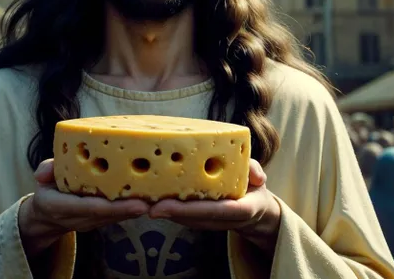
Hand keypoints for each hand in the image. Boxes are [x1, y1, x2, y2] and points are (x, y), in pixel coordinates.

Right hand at [18, 158, 150, 257]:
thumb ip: (45, 171)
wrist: (48, 216)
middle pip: (107, 214)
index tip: (131, 203)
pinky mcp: (101, 220)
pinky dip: (133, 207)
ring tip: (155, 197)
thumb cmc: (49, 189)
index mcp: (60, 206)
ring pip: (115, 216)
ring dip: (134, 208)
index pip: (87, 207)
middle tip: (149, 201)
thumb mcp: (43, 179)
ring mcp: (91, 221)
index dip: (110, 206)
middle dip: (128, 209)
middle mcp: (78, 218)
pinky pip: (118, 215)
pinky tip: (150, 197)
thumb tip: (42, 174)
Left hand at [147, 159, 280, 254]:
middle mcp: (219, 219)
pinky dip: (162, 204)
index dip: (186, 210)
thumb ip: (255, 172)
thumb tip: (256, 176)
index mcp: (238, 210)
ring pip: (180, 216)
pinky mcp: (196, 217)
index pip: (211, 211)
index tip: (161, 207)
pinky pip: (179, 212)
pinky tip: (144, 195)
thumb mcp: (258, 178)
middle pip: (188, 216)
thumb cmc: (252, 188)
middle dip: (163, 210)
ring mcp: (206, 220)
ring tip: (135, 198)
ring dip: (159, 208)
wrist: (254, 210)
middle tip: (137, 202)